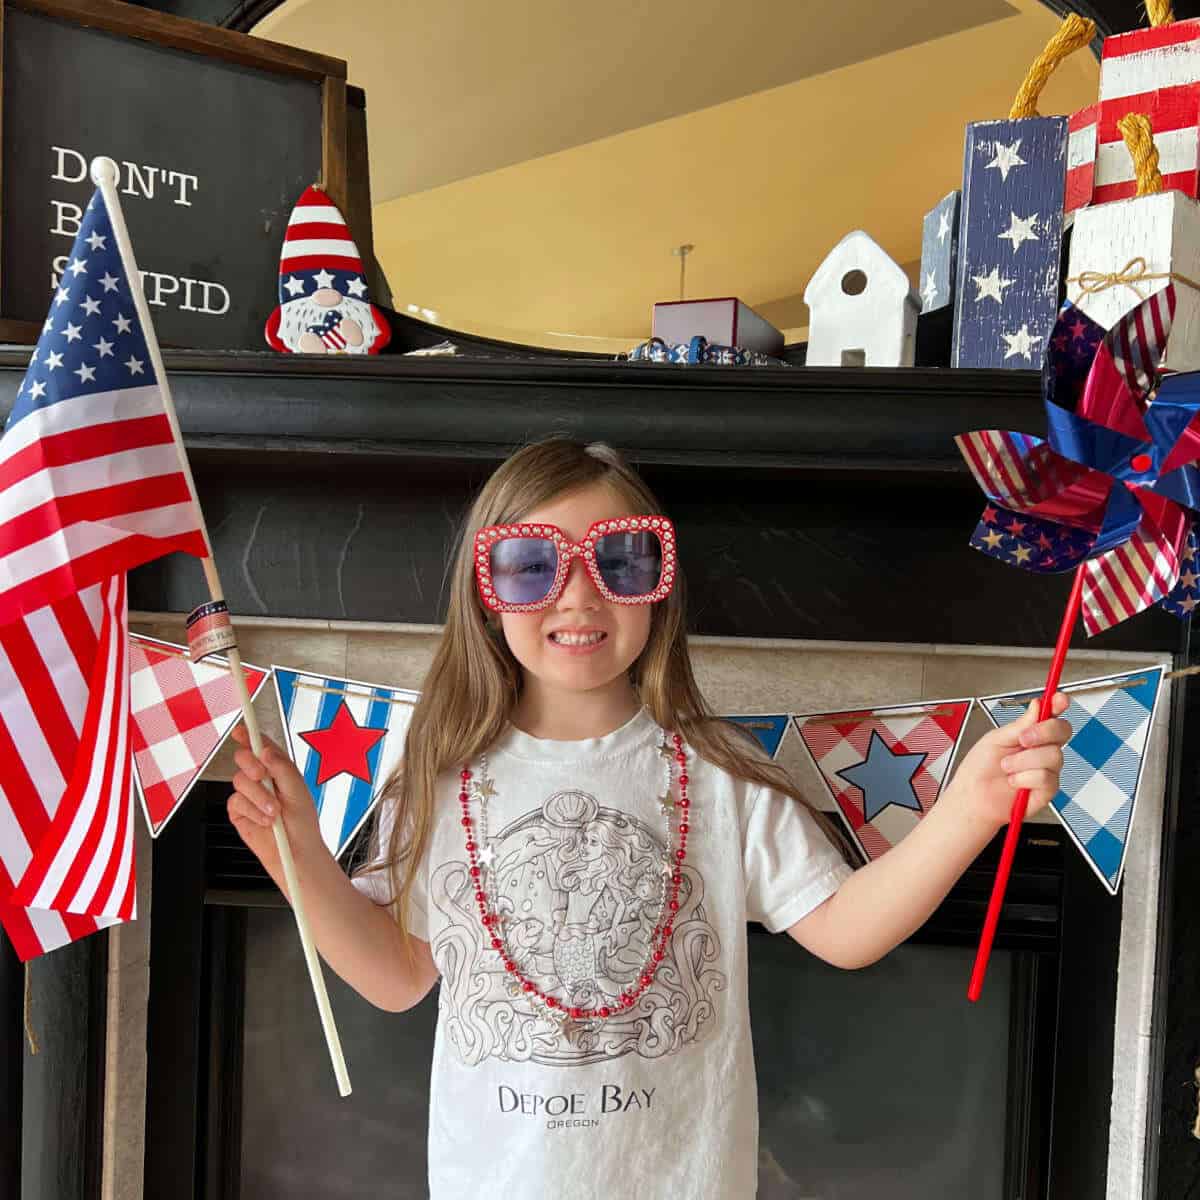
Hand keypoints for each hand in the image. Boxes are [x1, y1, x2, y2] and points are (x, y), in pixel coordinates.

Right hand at [227, 725, 326, 883]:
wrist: (296, 854)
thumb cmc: (303, 824)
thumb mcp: (299, 792)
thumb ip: (283, 769)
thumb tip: (266, 751)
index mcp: (279, 770)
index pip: (262, 746)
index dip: (250, 735)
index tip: (242, 730)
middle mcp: (263, 780)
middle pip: (244, 758)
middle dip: (251, 765)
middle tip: (262, 776)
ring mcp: (249, 795)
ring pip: (240, 781)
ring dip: (259, 797)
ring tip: (274, 811)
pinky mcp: (239, 811)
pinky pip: (236, 802)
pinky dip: (253, 811)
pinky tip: (266, 820)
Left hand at [944, 693, 1071, 830]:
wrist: (972, 797)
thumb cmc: (980, 769)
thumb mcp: (996, 739)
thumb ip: (1020, 725)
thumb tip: (1037, 706)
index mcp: (1029, 734)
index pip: (1051, 716)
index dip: (1058, 705)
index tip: (1059, 699)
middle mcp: (1042, 750)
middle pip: (1062, 731)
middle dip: (1043, 732)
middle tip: (1022, 739)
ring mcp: (1047, 769)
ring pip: (1053, 755)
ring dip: (1022, 761)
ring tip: (1007, 768)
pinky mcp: (1047, 789)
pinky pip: (1045, 777)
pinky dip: (1023, 778)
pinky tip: (1014, 782)